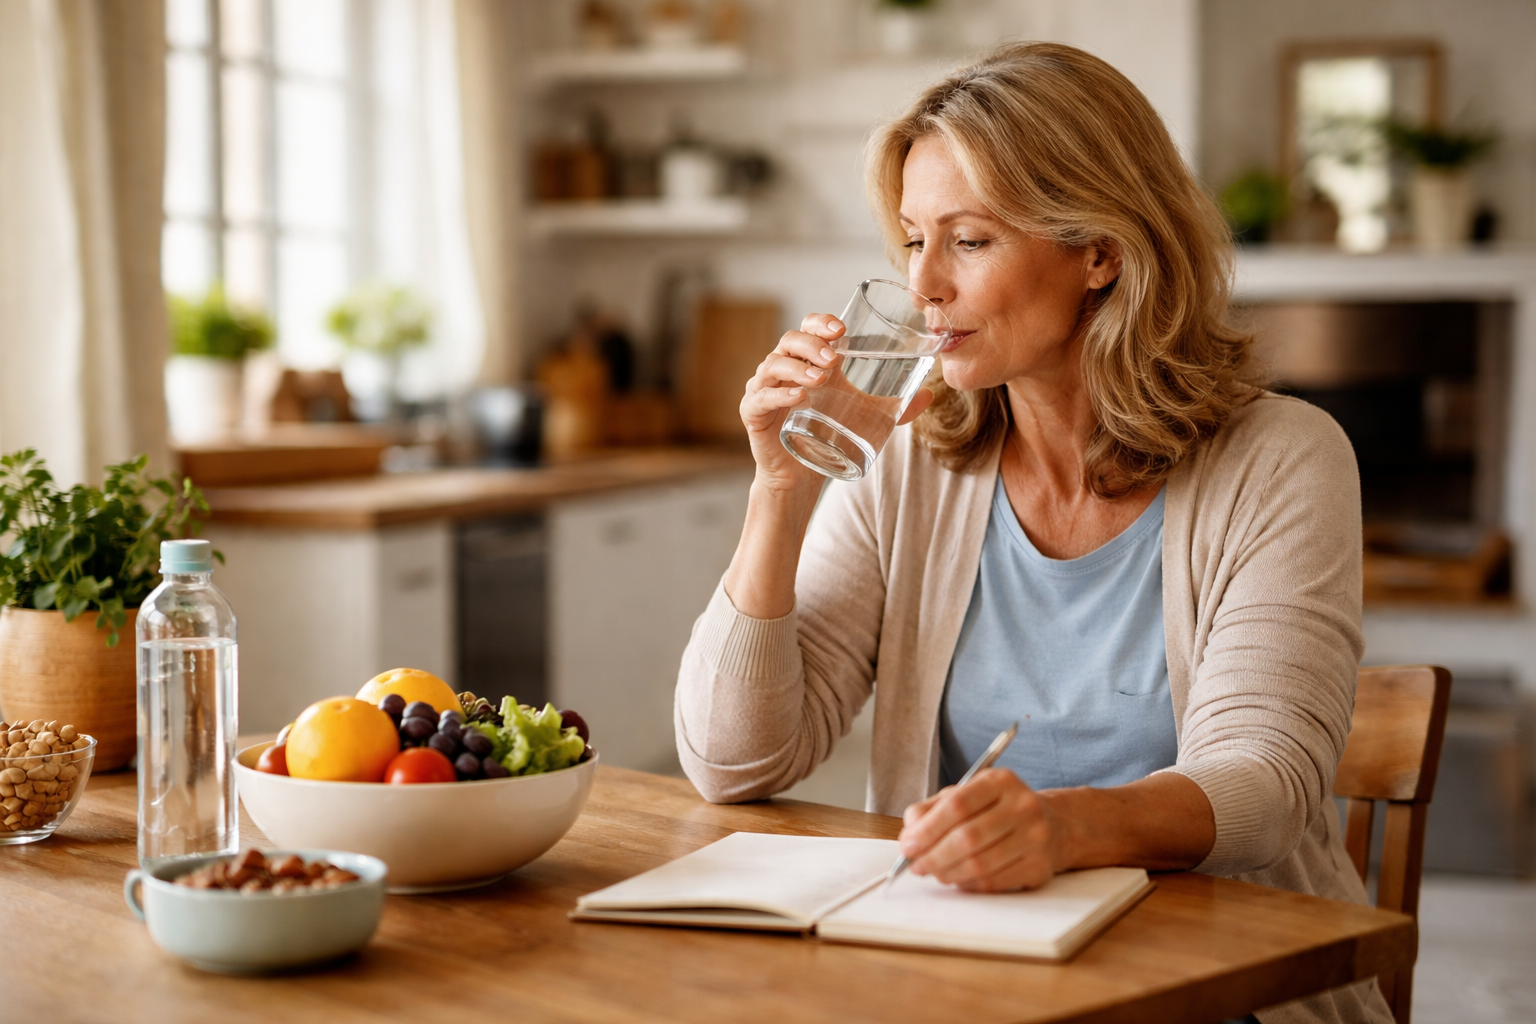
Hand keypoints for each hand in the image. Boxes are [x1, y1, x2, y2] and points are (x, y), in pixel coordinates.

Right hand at [740, 313, 932, 493]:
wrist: (800, 474)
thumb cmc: (828, 436)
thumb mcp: (865, 417)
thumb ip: (895, 406)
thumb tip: (929, 395)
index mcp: (807, 361)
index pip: (808, 328)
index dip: (821, 322)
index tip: (841, 329)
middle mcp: (783, 369)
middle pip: (790, 341)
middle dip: (812, 344)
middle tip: (834, 357)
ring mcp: (765, 389)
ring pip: (773, 364)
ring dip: (797, 367)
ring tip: (820, 378)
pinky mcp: (753, 413)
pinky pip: (761, 397)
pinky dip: (778, 395)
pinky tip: (796, 398)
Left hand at [898, 768, 1067, 891]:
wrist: (1053, 825)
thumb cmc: (997, 810)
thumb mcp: (967, 795)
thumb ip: (933, 809)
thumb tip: (910, 833)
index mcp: (1000, 781)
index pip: (957, 805)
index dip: (928, 829)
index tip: (907, 846)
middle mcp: (1023, 806)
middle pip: (968, 837)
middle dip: (934, 856)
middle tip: (915, 866)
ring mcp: (1035, 837)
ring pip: (980, 864)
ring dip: (948, 873)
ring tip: (933, 872)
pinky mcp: (1039, 867)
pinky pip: (993, 882)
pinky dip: (967, 884)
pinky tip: (957, 878)